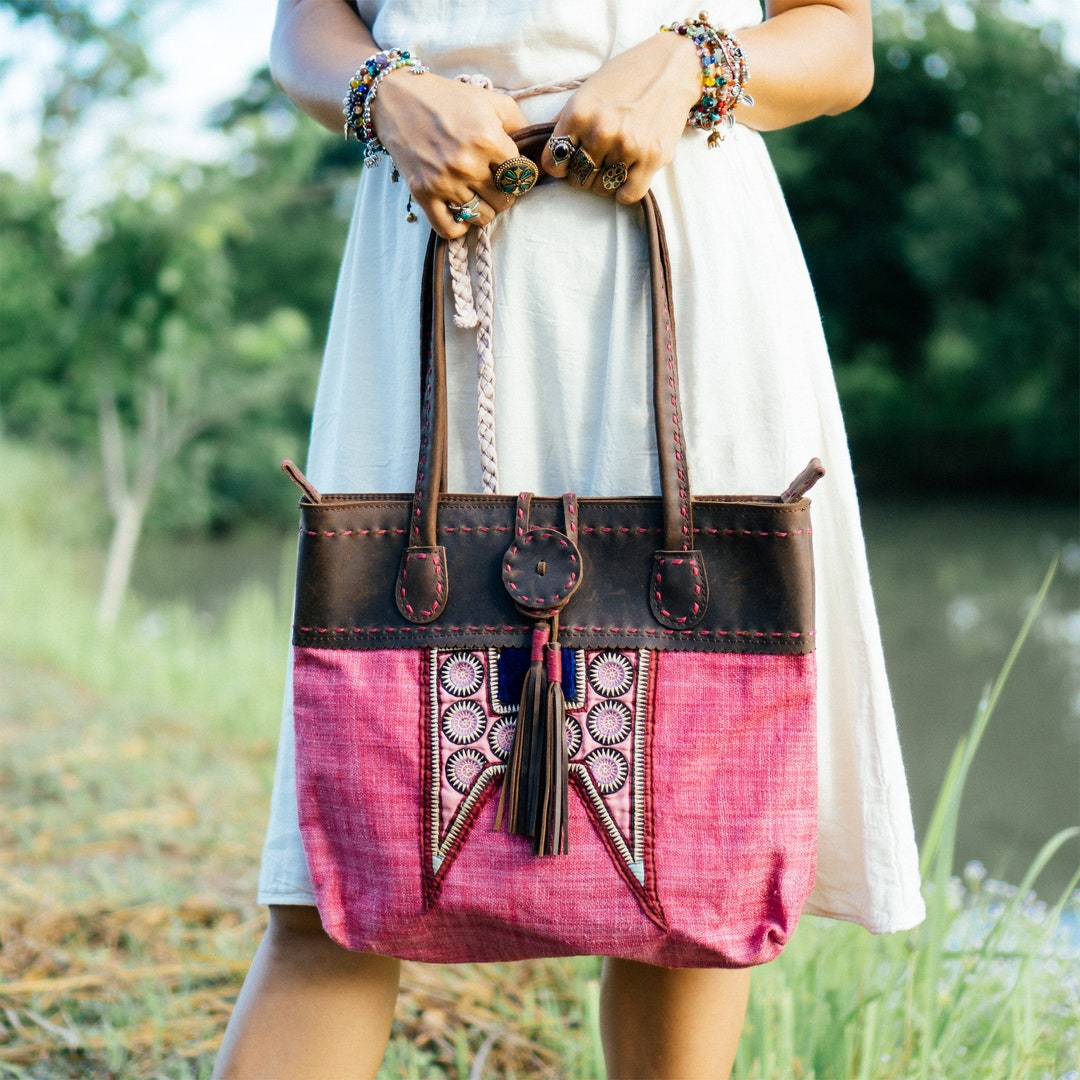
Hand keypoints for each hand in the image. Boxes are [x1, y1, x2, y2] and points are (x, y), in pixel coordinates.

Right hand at [372, 72, 530, 236]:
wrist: (398, 98)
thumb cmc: (448, 98)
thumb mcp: (492, 101)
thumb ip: (520, 124)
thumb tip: (536, 151)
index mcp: (487, 138)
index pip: (522, 175)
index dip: (522, 175)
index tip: (512, 171)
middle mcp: (466, 163)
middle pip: (504, 200)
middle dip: (504, 193)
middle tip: (495, 182)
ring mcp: (443, 181)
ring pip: (482, 217)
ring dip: (484, 209)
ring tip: (478, 193)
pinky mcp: (423, 194)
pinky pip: (449, 229)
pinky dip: (460, 227)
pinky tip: (462, 213)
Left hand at [542, 32, 700, 202]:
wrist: (671, 67)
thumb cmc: (626, 77)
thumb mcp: (587, 91)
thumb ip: (565, 121)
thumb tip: (545, 149)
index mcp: (578, 114)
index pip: (553, 162)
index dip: (560, 165)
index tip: (569, 161)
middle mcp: (600, 131)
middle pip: (577, 179)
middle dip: (583, 173)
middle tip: (597, 160)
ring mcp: (626, 146)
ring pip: (601, 188)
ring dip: (605, 182)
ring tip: (614, 164)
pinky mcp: (651, 158)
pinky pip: (627, 195)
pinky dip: (624, 192)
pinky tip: (627, 178)